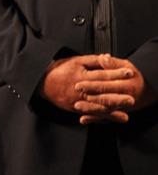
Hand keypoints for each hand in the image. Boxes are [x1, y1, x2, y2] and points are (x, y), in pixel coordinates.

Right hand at [39, 54, 155, 123]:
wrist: (42, 84)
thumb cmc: (58, 71)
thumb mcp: (74, 61)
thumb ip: (92, 60)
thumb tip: (106, 58)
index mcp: (81, 75)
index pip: (102, 74)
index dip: (116, 73)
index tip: (128, 72)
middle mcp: (81, 89)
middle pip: (103, 90)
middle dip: (118, 91)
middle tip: (132, 92)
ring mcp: (80, 100)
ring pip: (100, 103)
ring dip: (115, 104)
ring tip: (128, 104)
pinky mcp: (79, 108)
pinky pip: (95, 113)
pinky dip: (109, 116)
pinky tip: (120, 117)